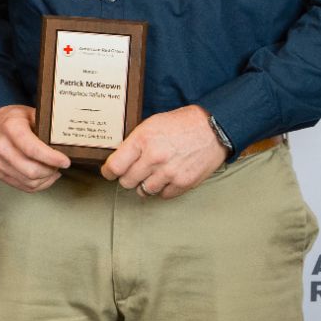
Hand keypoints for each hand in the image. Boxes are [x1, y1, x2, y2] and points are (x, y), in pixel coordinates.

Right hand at [0, 104, 70, 191]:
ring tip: (53, 168)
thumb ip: (46, 125)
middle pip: (31, 170)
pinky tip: (45, 175)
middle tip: (60, 163)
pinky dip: (39, 184)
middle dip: (51, 170)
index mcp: (10, 128)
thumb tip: (66, 138)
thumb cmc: (14, 119)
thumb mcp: (30, 113)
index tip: (65, 161)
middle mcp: (1, 147)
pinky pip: (25, 187)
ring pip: (30, 181)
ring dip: (46, 178)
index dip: (51, 158)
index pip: (32, 149)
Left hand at [102, 104, 227, 198]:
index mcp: (142, 140)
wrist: (212, 129)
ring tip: (151, 174)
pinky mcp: (184, 183)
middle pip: (127, 182)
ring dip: (144, 185)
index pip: (115, 166)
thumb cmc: (180, 124)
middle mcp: (154, 158)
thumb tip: (119, 158)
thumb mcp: (150, 124)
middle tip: (133, 172)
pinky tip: (165, 178)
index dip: (108, 172)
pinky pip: (163, 195)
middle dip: (127, 178)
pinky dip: (162, 189)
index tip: (109, 173)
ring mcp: (169, 172)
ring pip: (144, 191)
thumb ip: (134, 142)